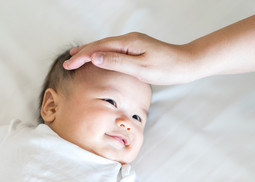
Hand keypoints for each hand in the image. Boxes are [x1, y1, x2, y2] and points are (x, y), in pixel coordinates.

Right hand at [63, 32, 198, 84]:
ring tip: (77, 57)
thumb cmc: (166, 68)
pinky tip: (99, 58)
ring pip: (106, 46)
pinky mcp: (137, 49)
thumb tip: (95, 57)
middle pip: (100, 45)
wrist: (186, 64)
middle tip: (68, 62)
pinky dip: (102, 54)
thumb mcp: (140, 68)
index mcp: (128, 43)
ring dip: (91, 52)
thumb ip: (117, 62)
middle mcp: (129, 40)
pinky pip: (114, 50)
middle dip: (82, 53)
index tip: (68, 65)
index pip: (98, 48)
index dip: (82, 56)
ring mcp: (133, 43)